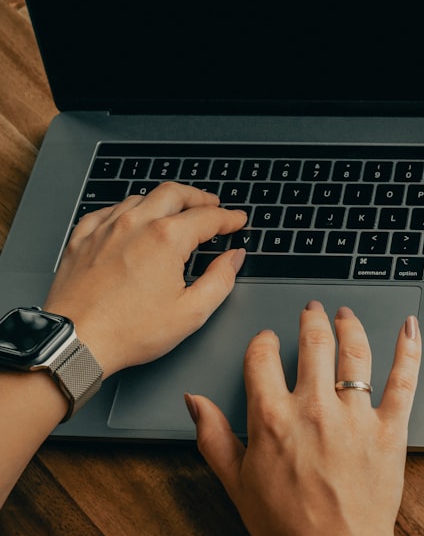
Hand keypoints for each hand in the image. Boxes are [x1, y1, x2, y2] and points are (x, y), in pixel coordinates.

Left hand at [44, 181, 247, 376]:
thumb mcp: (191, 312)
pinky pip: (107, 211)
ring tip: (176, 210)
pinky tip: (131, 219)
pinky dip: (127, 210)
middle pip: (174, 193)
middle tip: (212, 204)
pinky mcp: (82, 239)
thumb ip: (220, 279)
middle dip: (199, 197)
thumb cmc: (128, 331)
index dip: (228, 218)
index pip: (208, 217)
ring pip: (141, 198)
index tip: (237, 220)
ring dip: (164, 200)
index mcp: (166, 239)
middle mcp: (136, 224)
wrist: (75, 342)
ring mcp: (105, 229)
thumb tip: (233, 258)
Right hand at [187, 303, 421, 535]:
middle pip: (313, 344)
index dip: (264, 342)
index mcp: (272, 418)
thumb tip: (194, 401)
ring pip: (355, 353)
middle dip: (310, 321)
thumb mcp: (236, 484)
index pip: (263, 358)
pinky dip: (409, 349)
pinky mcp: (391, 429)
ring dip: (350, 325)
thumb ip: (213, 437)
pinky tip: (409, 326)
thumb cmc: (286, 527)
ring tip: (346, 315)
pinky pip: (404, 379)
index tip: (267, 340)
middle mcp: (314, 409)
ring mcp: (356, 416)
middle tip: (312, 311)